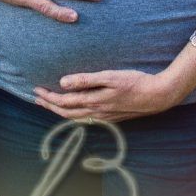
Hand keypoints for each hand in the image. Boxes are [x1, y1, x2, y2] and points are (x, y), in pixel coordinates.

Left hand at [34, 68, 180, 122]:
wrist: (158, 96)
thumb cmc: (135, 82)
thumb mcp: (110, 77)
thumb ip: (86, 80)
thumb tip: (63, 83)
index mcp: (94, 102)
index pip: (64, 103)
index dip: (48, 98)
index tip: (36, 90)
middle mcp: (97, 113)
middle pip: (66, 113)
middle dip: (49, 106)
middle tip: (36, 97)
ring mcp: (105, 117)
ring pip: (76, 118)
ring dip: (60, 112)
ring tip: (50, 104)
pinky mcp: (112, 117)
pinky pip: (86, 119)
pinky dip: (74, 115)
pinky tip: (75, 110)